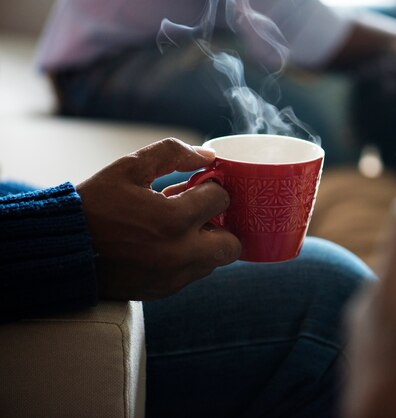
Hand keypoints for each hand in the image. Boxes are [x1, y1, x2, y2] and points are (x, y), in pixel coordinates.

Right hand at [77, 138, 240, 300]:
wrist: (62, 249)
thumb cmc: (94, 205)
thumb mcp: (128, 167)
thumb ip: (172, 153)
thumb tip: (209, 155)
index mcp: (173, 219)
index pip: (221, 199)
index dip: (210, 187)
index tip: (195, 185)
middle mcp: (180, 253)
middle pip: (232, 243)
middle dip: (222, 224)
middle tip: (199, 212)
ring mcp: (174, 276)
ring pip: (215, 260)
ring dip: (206, 241)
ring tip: (178, 227)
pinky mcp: (165, 290)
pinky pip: (195, 273)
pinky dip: (189, 258)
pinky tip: (165, 244)